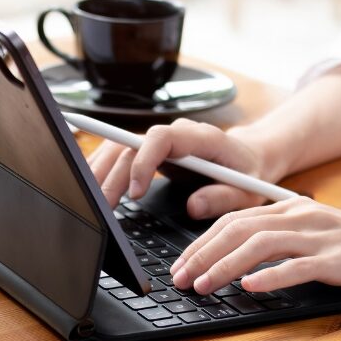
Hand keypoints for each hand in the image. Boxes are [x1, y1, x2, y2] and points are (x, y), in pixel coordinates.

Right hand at [86, 118, 278, 218]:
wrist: (250, 157)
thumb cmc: (250, 173)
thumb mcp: (247, 192)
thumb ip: (223, 198)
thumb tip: (194, 207)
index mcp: (200, 137)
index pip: (161, 138)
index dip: (143, 161)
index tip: (135, 192)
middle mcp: (175, 133)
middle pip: (131, 144)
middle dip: (112, 174)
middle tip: (101, 207)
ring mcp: (161, 140)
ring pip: (119, 146)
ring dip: (101, 171)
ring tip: (90, 201)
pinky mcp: (151, 150)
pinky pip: (120, 153)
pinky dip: (104, 169)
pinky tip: (92, 188)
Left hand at [170, 198, 340, 303]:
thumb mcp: (317, 238)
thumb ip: (281, 243)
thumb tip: (237, 263)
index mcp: (293, 210)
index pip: (234, 220)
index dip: (201, 242)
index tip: (180, 265)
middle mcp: (303, 217)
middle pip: (238, 228)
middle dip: (202, 254)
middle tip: (179, 279)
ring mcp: (321, 237)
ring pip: (259, 244)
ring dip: (225, 265)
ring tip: (203, 285)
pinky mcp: (340, 260)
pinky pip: (298, 266)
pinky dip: (270, 276)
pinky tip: (250, 288)